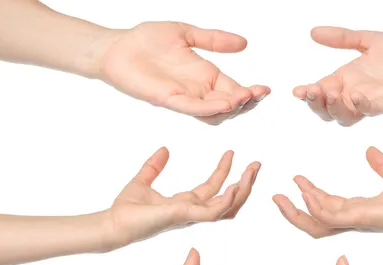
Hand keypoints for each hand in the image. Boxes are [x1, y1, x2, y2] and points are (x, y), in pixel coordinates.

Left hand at [92, 22, 269, 123]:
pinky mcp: (169, 100)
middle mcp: (198, 91)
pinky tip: (222, 104)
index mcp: (205, 76)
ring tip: (244, 98)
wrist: (118, 47)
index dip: (249, 91)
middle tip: (258, 94)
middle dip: (245, 101)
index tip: (265, 89)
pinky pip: (192, 108)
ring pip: (214, 112)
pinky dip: (209, 108)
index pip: (233, 89)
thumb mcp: (187, 33)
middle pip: (228, 105)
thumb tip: (243, 43)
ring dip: (230, 107)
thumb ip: (214, 40)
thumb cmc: (147, 40)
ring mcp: (184, 98)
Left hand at [105, 148, 259, 249]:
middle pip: (228, 199)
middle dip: (245, 182)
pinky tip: (235, 185)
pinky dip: (228, 200)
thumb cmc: (126, 209)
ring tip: (251, 170)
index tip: (231, 152)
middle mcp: (193, 211)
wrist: (114, 223)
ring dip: (243, 189)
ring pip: (228, 206)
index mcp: (186, 203)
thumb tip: (165, 149)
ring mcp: (192, 215)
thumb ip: (154, 166)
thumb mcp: (143, 179)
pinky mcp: (185, 216)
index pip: (213, 187)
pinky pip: (214, 211)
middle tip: (256, 164)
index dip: (224, 170)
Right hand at [273, 147, 382, 238]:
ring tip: (282, 196)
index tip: (297, 179)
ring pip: (315, 223)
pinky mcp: (361, 217)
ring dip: (297, 210)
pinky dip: (316, 206)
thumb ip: (381, 165)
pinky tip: (306, 193)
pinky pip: (331, 216)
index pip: (324, 207)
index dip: (308, 195)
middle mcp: (350, 219)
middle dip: (292, 212)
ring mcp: (354, 220)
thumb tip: (370, 150)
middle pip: (312, 222)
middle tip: (276, 197)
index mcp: (355, 210)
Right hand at [293, 27, 382, 125]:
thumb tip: (313, 32)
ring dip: (334, 108)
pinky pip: (370, 111)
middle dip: (316, 104)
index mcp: (344, 82)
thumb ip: (341, 38)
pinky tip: (355, 96)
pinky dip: (361, 106)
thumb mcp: (365, 40)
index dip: (308, 94)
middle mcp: (352, 96)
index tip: (298, 90)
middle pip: (327, 111)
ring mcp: (368, 103)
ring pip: (344, 117)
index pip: (320, 94)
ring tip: (330, 93)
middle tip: (312, 92)